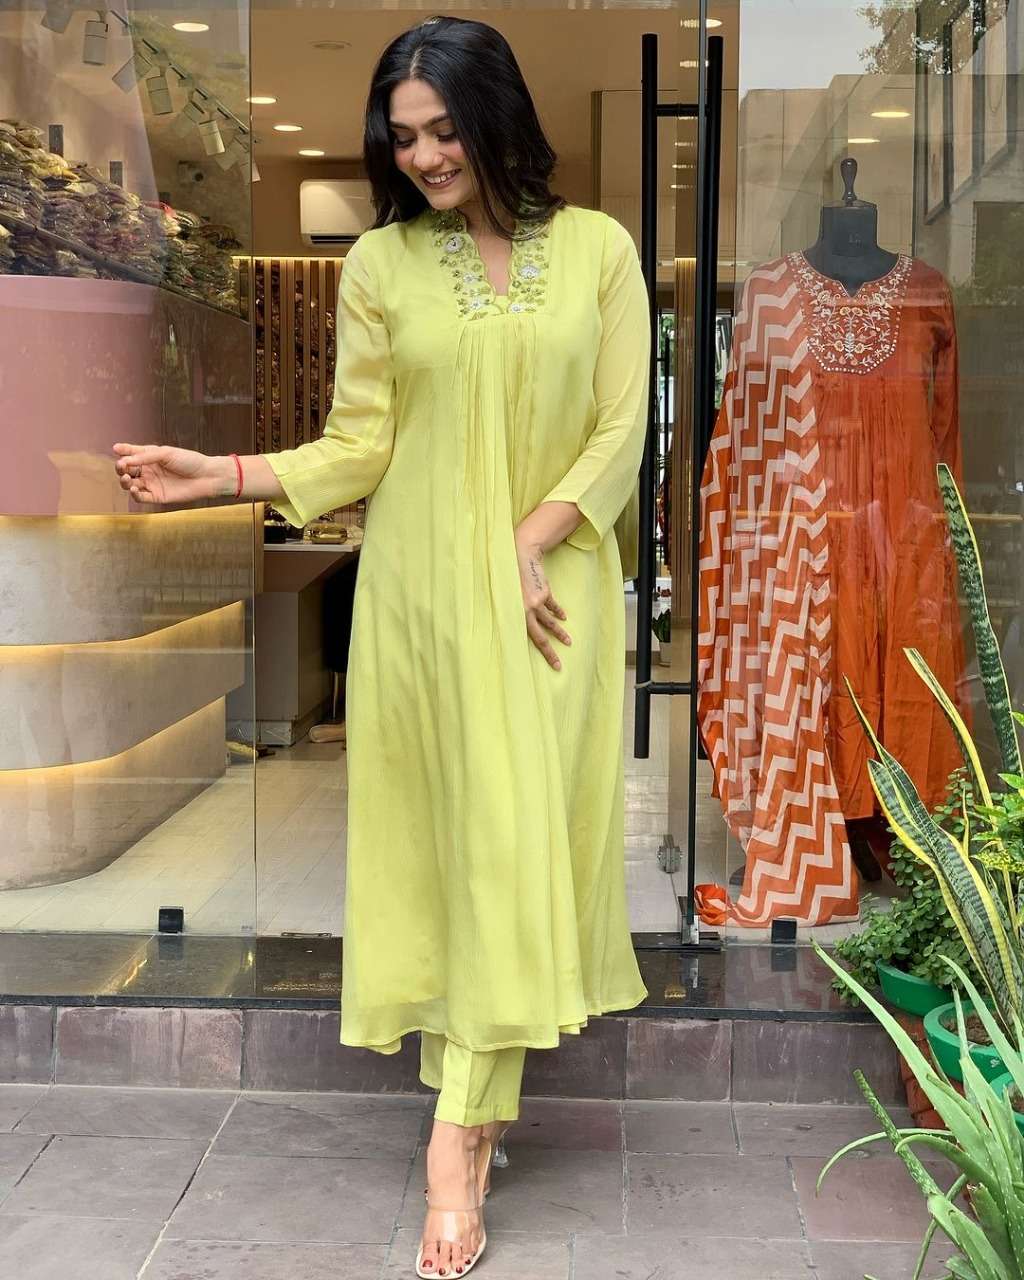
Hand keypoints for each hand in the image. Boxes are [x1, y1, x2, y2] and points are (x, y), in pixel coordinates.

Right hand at [112, 443, 232, 504]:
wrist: (206, 476)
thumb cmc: (189, 461)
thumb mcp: (166, 453)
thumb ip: (145, 456)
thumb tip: (124, 459)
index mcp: (150, 457)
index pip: (131, 454)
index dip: (122, 451)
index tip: (116, 449)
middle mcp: (149, 470)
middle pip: (127, 470)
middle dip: (121, 468)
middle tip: (121, 466)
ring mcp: (152, 484)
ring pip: (130, 484)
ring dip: (125, 481)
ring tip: (127, 478)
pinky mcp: (157, 496)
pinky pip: (141, 497)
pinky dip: (135, 494)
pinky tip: (134, 488)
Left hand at [514, 535, 570, 670]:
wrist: (519, 556)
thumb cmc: (506, 578)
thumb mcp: (505, 598)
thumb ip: (511, 612)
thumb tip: (513, 627)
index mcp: (513, 615)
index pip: (525, 640)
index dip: (536, 652)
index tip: (543, 661)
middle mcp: (525, 611)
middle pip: (540, 637)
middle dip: (550, 652)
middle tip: (559, 665)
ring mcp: (536, 603)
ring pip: (550, 623)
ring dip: (559, 633)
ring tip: (568, 642)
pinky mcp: (544, 593)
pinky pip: (552, 606)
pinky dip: (557, 612)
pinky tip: (562, 617)